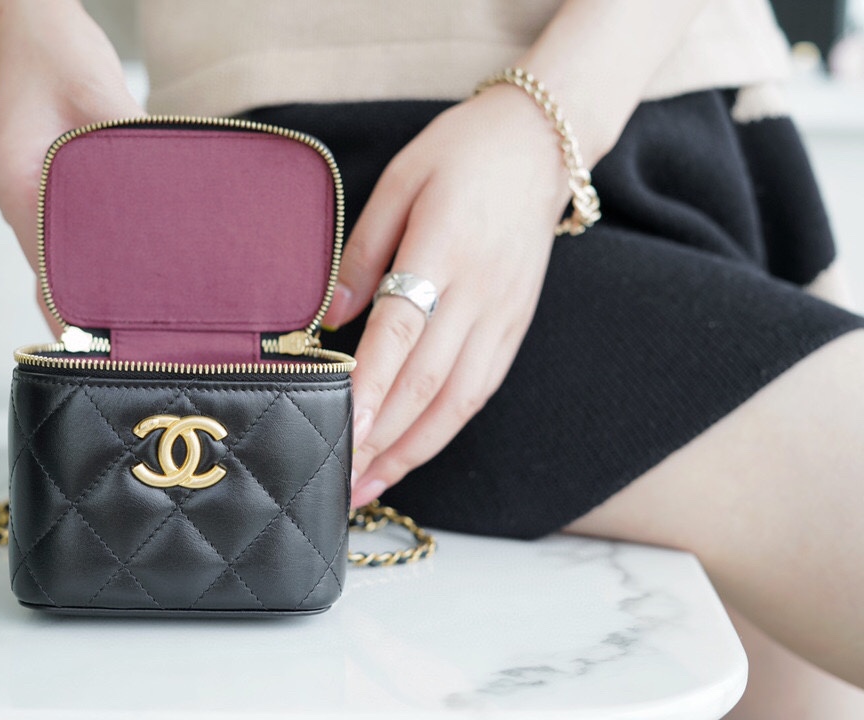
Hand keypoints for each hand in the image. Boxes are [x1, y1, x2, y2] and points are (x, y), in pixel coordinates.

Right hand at [0, 0, 142, 332]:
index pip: (43, 263)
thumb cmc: (59, 51)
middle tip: (122, 343)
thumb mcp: (100, 92)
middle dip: (82, 306)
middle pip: (51, 268)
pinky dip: (97, 253)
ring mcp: (33, 190)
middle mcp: (22, 195)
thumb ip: (128, 139)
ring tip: (128, 321)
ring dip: (89, 283)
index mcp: (18, 183)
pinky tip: (127, 270)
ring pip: (61, 253)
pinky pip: (75, 229)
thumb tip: (165, 183)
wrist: (40, 25)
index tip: (93, 341)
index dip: (69, 305)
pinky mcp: (53, 182)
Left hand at [320, 88, 573, 506]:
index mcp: (444, 249)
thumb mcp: (400, 181)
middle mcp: (480, 293)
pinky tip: (417, 449)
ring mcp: (503, 315)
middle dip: (382, 438)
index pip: (402, 332)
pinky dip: (447, 427)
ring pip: (457, 399)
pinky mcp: (516, 326)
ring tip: (372, 484)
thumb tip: (328, 318)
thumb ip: (363, 253)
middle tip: (342, 479)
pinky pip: (481, 388)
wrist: (542, 144)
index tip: (344, 430)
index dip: (372, 387)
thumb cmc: (461, 154)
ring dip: (414, 448)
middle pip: (427, 380)